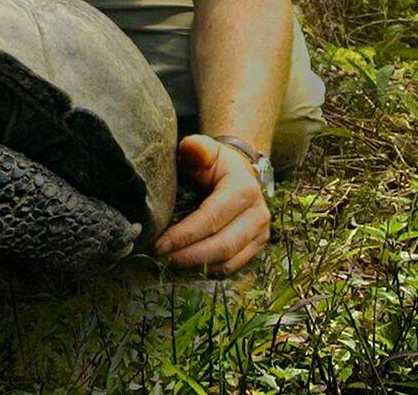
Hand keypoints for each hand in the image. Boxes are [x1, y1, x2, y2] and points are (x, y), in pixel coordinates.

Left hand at [152, 134, 270, 274]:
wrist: (238, 170)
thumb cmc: (213, 162)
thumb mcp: (204, 148)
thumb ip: (196, 148)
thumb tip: (190, 148)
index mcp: (243, 189)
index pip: (211, 218)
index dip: (184, 235)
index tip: (157, 244)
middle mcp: (258, 214)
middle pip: (222, 245)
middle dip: (187, 256)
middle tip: (158, 257)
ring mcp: (260, 233)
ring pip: (228, 261)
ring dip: (196, 266)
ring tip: (167, 262)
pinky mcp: (257, 246)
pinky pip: (233, 266)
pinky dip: (208, 269)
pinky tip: (185, 264)